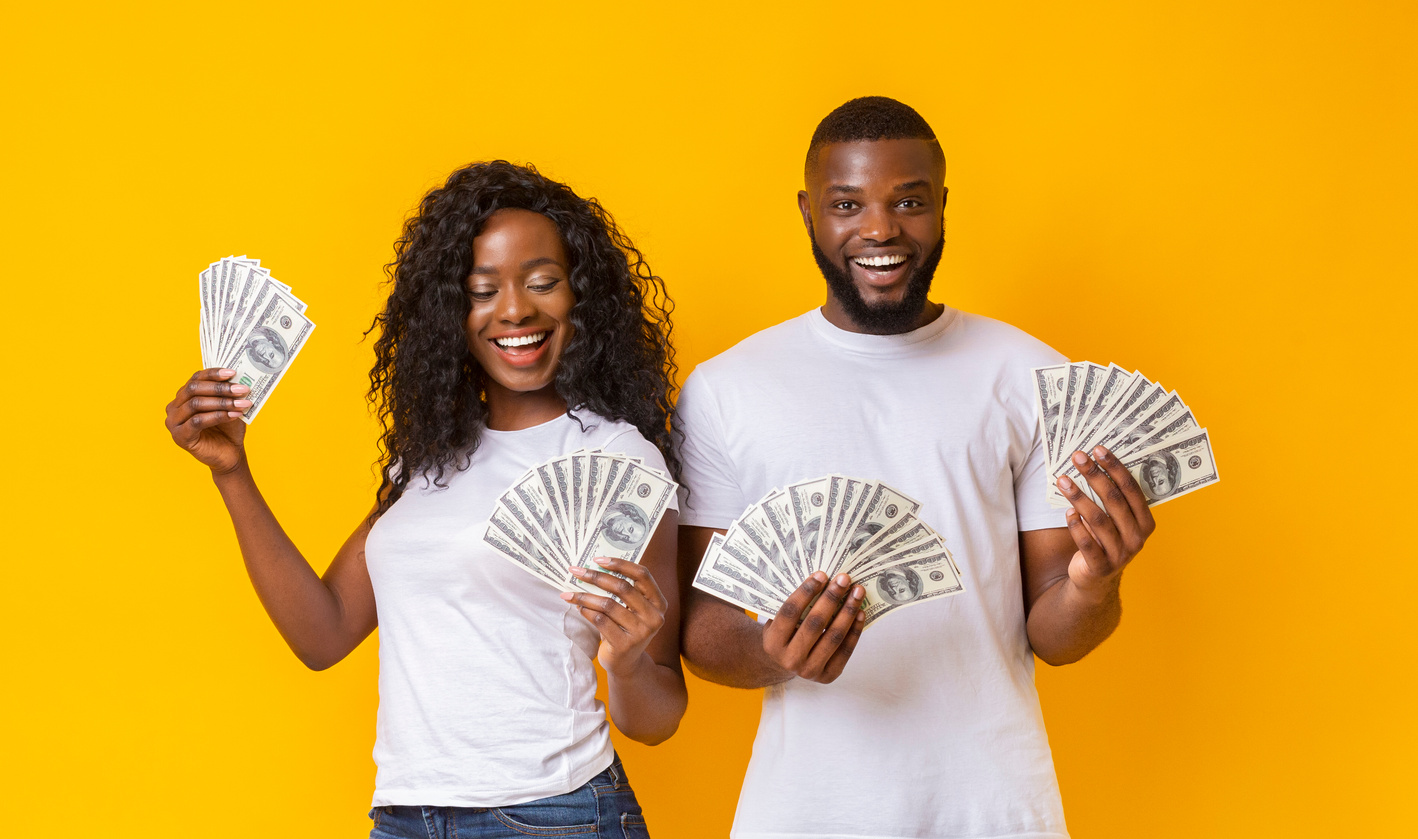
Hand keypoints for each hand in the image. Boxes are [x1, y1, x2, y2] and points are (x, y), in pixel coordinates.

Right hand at [164, 368, 251, 473]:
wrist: (229, 454)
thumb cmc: (228, 428)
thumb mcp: (229, 405)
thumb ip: (227, 391)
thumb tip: (236, 376)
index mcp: (183, 396)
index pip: (196, 378)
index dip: (213, 373)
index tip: (233, 373)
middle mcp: (174, 407)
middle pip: (194, 389)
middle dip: (220, 388)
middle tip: (241, 388)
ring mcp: (174, 422)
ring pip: (196, 404)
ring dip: (222, 402)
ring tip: (242, 403)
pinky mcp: (179, 437)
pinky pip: (198, 421)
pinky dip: (218, 416)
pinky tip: (235, 415)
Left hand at [563, 558, 668, 677]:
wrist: (627, 664)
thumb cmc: (625, 629)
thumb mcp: (632, 610)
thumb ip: (623, 591)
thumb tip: (595, 566)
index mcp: (659, 602)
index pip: (642, 575)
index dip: (621, 564)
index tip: (598, 559)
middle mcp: (654, 617)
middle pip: (622, 587)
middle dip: (596, 576)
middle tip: (576, 571)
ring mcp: (641, 632)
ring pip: (608, 604)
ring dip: (585, 596)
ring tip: (570, 594)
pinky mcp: (625, 644)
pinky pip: (600, 621)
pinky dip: (586, 612)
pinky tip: (579, 608)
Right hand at [762, 571, 864, 683]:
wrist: (786, 665)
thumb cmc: (785, 634)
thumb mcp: (778, 621)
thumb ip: (793, 605)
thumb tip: (820, 578)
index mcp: (773, 642)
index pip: (790, 612)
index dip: (806, 592)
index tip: (821, 574)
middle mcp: (790, 659)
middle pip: (815, 624)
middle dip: (831, 598)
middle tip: (844, 578)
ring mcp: (809, 670)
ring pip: (833, 637)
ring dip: (848, 611)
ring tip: (857, 592)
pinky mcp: (827, 676)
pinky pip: (845, 650)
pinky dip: (855, 630)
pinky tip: (860, 612)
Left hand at [1056, 445, 1156, 596]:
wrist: (1096, 580)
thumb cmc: (1105, 541)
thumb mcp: (1114, 521)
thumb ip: (1111, 498)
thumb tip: (1093, 462)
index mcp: (1145, 522)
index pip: (1132, 489)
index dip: (1115, 468)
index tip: (1098, 449)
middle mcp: (1136, 538)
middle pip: (1114, 501)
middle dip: (1095, 476)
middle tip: (1078, 457)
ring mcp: (1120, 554)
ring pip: (1098, 520)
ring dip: (1079, 497)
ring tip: (1062, 480)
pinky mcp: (1101, 567)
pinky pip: (1087, 544)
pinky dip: (1076, 527)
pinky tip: (1067, 513)